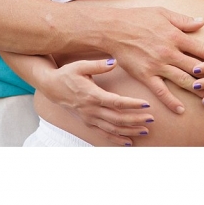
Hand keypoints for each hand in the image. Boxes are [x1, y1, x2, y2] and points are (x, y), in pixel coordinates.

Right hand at [37, 58, 155, 146]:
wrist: (52, 87)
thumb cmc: (68, 74)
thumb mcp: (80, 66)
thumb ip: (98, 65)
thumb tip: (114, 62)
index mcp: (92, 95)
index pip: (116, 102)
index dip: (132, 104)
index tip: (146, 104)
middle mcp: (91, 110)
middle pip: (117, 118)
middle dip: (136, 120)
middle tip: (152, 119)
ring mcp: (89, 118)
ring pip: (113, 128)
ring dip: (130, 131)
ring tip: (145, 131)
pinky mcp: (88, 122)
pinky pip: (103, 133)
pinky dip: (116, 139)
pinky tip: (129, 142)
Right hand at [101, 7, 203, 114]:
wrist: (113, 29)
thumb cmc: (138, 18)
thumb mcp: (163, 13)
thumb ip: (184, 21)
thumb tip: (202, 22)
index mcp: (176, 36)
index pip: (203, 49)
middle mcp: (169, 52)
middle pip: (197, 68)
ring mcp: (158, 65)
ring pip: (183, 80)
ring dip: (199, 90)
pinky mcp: (145, 75)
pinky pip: (160, 90)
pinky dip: (171, 101)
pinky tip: (180, 110)